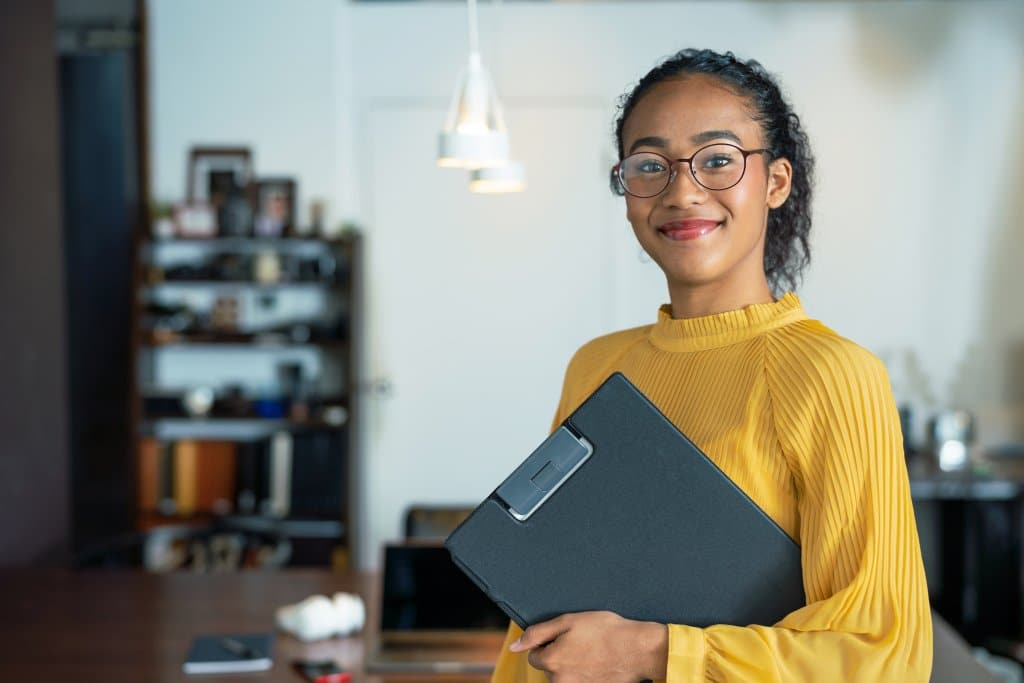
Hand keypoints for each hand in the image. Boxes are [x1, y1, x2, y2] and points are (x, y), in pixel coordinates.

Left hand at [508, 611, 666, 681]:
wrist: (638, 649)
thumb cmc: (605, 631)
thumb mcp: (568, 621)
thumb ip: (537, 633)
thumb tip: (514, 646)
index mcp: (551, 661)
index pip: (534, 654)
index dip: (547, 642)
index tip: (565, 635)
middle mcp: (560, 680)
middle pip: (550, 666)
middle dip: (560, 653)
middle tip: (581, 640)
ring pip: (565, 675)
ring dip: (573, 663)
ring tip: (592, 650)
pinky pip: (580, 680)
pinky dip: (586, 672)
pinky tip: (599, 661)